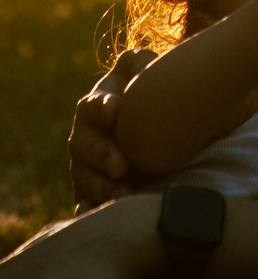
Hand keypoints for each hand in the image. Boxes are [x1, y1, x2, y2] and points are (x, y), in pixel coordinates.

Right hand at [68, 49, 154, 212]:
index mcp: (94, 108)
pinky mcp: (93, 191)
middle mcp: (85, 138)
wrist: (151, 124)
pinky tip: (93, 216)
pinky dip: (87, 210)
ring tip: (124, 193)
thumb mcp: (143, 70)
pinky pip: (85, 203)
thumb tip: (141, 62)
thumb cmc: (145, 92)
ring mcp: (86, 167)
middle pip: (85, 147)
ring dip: (101, 187)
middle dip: (101, 155)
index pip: (93, 106)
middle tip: (121, 164)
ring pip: (84, 179)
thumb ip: (139, 62)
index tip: (116, 110)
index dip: (103, 107)